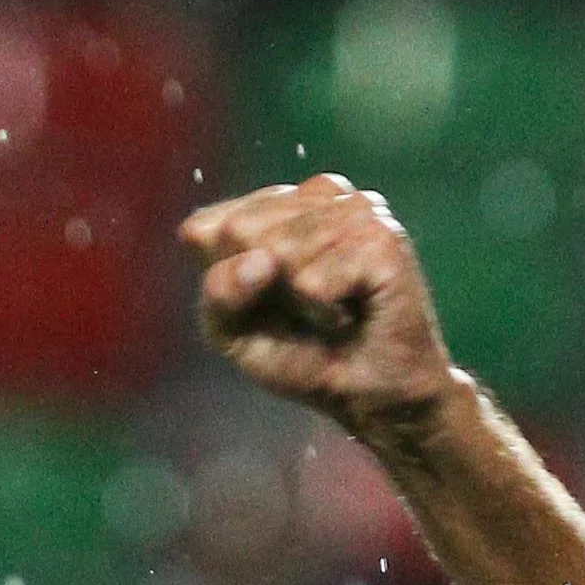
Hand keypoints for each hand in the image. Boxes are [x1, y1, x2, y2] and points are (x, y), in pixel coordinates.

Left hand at [182, 175, 466, 438]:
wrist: (366, 392)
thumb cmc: (300, 354)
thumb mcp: (233, 329)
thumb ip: (219, 292)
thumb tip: (260, 260)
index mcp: (277, 202)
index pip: (202, 228)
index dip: (221, 282)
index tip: (262, 301)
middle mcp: (320, 192)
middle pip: (238, 230)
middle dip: (259, 288)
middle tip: (302, 307)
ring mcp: (357, 208)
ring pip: (279, 251)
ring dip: (298, 303)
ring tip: (330, 309)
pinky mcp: (382, 237)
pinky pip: (313, 281)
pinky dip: (323, 313)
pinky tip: (350, 312)